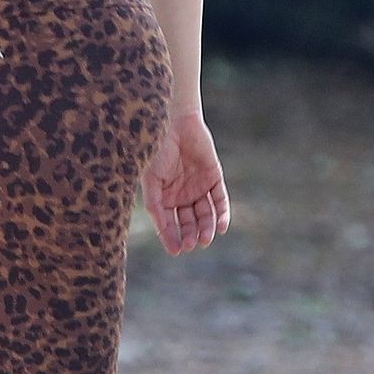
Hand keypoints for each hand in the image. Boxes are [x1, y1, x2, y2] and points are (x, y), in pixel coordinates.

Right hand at [141, 113, 230, 255]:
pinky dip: (222, 214)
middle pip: (188, 222)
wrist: (174, 123)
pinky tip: (221, 227)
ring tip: (206, 239)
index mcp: (163, 197)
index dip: (171, 237)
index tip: (176, 251)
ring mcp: (198, 187)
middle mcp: (181, 196)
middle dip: (191, 234)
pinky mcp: (214, 178)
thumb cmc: (156, 150)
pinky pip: (220, 200)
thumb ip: (155, 202)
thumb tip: (160, 227)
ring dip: (206, 227)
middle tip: (193, 244)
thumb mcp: (151, 179)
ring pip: (205, 214)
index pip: (168, 223)